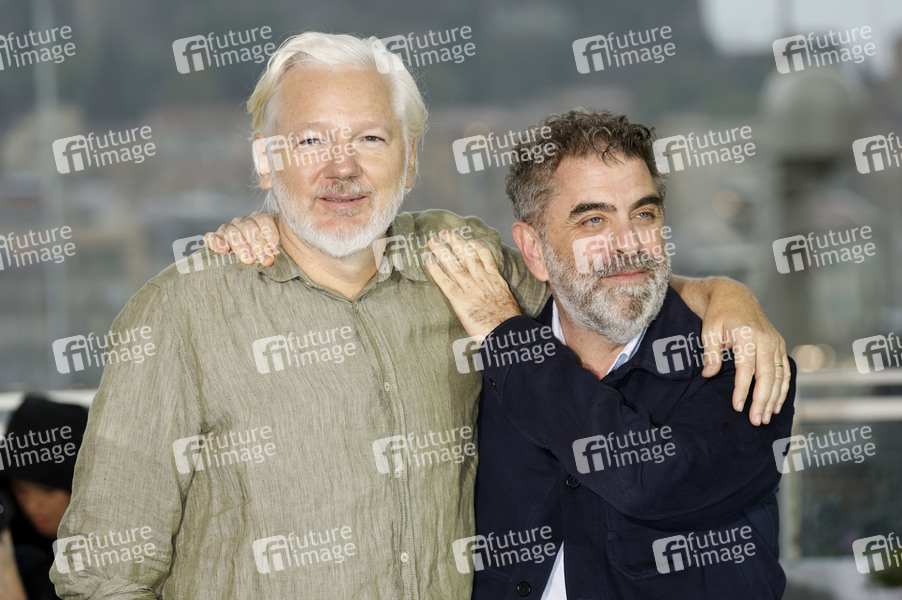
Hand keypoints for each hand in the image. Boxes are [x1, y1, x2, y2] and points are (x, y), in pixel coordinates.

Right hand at [203, 211, 280, 265]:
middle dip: (259, 245)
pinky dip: (216, 242)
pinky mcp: (213, 239)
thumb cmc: (263, 258)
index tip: (275, 249)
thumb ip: (276, 248)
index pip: (263, 220)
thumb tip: (281, 254)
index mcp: (258, 221)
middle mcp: (242, 222)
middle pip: (249, 227)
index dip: (270, 233)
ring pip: (232, 232)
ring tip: (249, 260)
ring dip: (242, 246)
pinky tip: (224, 249)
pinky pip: (211, 237)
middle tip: (266, 260)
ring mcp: (227, 229)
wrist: (242, 265)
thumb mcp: (272, 251)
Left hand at [424, 231, 522, 341]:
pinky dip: (436, 271)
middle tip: (445, 233)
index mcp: (495, 279)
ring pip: (454, 265)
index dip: (474, 246)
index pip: (485, 256)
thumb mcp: (509, 301)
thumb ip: (499, 294)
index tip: (468, 240)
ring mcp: (470, 288)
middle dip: (455, 242)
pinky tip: (428, 261)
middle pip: (467, 255)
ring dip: (442, 251)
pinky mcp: (460, 300)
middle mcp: (482, 279)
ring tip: (432, 241)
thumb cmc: (510, 321)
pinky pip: (445, 282)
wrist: (508, 331)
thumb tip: (496, 297)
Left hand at [699, 281, 789, 426]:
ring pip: (779, 376)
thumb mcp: (709, 330)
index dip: (743, 390)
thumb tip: (708, 375)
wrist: (734, 295)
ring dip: (774, 398)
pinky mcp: (779, 344)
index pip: (747, 369)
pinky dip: (783, 388)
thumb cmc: (719, 314)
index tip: (738, 407)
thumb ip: (710, 353)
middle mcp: (766, 339)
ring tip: (766, 418)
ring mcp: (775, 342)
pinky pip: (785, 370)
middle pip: (767, 376)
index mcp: (747, 335)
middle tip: (756, 421)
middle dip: (762, 400)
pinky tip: (777, 403)